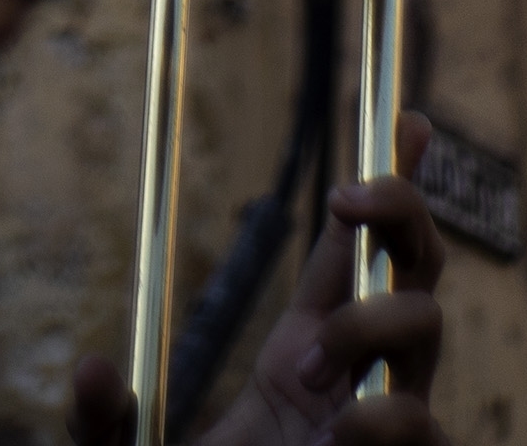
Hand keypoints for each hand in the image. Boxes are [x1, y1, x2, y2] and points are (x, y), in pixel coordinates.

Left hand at [67, 119, 445, 445]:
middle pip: (413, 268)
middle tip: (344, 201)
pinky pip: (426, 424)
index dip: (386, 180)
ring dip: (377, 325)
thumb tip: (98, 367)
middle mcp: (355, 381)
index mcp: (302, 355)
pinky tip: (342, 432)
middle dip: (401, 211)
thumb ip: (101, 423)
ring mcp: (382, 426)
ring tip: (313, 366)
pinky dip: (388, 417)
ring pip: (428, 332)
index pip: (354, 253)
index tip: (403, 111)